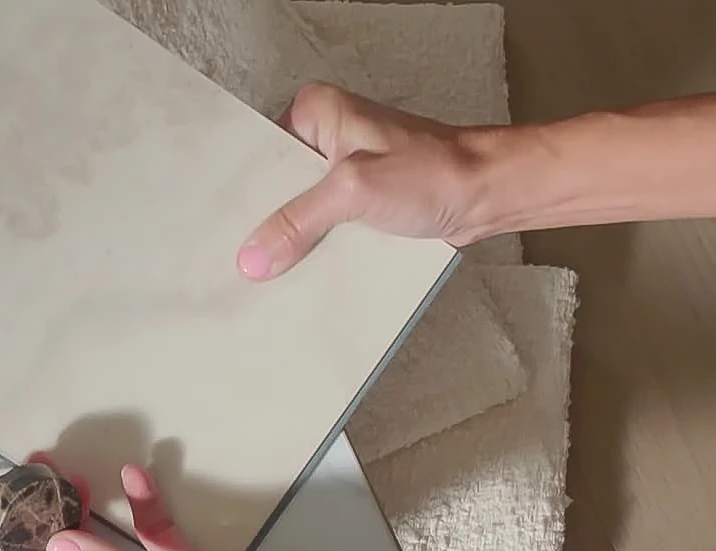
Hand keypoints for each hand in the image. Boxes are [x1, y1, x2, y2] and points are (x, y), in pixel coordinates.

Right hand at [238, 82, 498, 280]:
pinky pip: (322, 228)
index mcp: (315, 113)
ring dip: (293, 243)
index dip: (243, 196)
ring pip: (298, 212)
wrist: (488, 194)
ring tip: (269, 272)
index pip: (260, 155)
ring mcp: (341, 171)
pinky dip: (317, 250)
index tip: (227, 233)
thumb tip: (253, 256)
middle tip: (247, 260)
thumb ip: (299, 221)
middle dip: (267, 224)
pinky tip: (303, 273)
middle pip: (275, 188)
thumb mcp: (354, 190)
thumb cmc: (436, 171)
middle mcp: (324, 137)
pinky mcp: (359, 201)